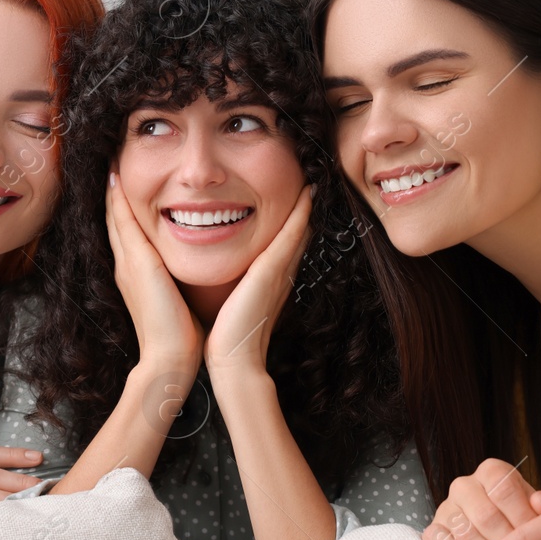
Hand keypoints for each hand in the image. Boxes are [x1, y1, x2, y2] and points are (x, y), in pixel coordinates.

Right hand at [105, 171, 201, 372]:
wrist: (170, 360)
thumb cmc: (181, 336)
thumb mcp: (177, 300)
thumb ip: (176, 282)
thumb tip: (188, 272)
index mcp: (137, 273)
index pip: (127, 230)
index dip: (123, 204)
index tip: (125, 180)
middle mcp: (126, 264)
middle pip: (115, 217)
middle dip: (113, 190)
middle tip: (111, 159)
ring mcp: (127, 262)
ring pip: (114, 214)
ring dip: (112, 187)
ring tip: (111, 158)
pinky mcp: (135, 262)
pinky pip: (122, 220)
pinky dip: (117, 197)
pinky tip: (116, 175)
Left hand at [205, 183, 313, 375]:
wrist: (232, 361)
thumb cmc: (226, 335)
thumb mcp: (232, 301)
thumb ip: (236, 286)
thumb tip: (228, 276)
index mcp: (268, 278)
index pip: (282, 243)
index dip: (292, 220)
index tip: (297, 196)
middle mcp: (279, 272)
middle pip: (296, 233)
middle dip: (303, 208)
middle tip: (312, 178)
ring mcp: (279, 272)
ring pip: (297, 230)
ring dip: (305, 205)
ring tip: (314, 178)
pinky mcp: (271, 273)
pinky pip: (290, 237)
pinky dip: (300, 216)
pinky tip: (307, 195)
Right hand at [422, 458, 540, 539]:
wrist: (503, 534)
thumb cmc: (528, 520)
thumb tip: (540, 503)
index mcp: (493, 472)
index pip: (505, 490)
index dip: (523, 519)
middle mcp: (465, 484)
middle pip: (485, 515)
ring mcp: (446, 506)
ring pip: (463, 531)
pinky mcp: (434, 527)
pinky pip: (435, 539)